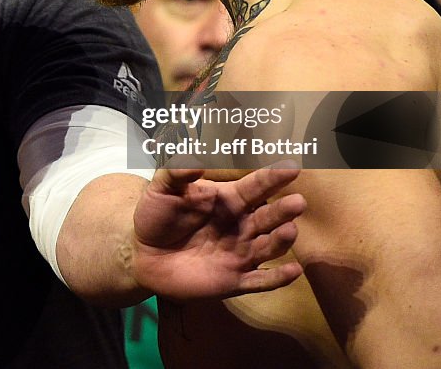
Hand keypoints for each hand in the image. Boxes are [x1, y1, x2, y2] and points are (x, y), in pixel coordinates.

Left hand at [130, 164, 306, 300]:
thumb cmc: (156, 216)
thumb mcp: (162, 189)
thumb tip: (195, 159)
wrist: (142, 254)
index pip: (255, 187)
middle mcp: (240, 226)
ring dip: (282, 240)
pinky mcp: (234, 280)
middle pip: (268, 217)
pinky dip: (277, 278)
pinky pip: (260, 281)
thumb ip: (177, 173)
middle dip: (284, 210)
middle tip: (298, 202)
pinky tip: (294, 272)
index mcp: (228, 201)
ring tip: (290, 230)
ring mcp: (239, 253)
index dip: (273, 178)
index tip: (292, 168)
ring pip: (269, 247)